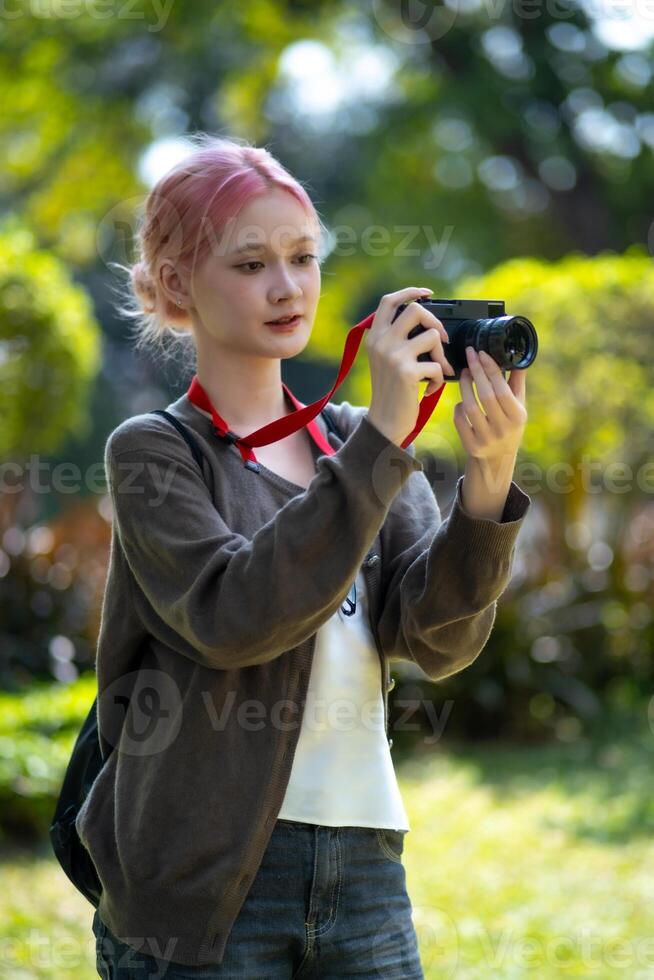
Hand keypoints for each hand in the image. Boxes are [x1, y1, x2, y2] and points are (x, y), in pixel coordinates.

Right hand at [366, 287, 453, 445]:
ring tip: (436, 371)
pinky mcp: (406, 372)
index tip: (427, 294)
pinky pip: (437, 364)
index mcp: (375, 337)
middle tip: (441, 339)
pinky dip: (439, 378)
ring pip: (431, 337)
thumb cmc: (391, 392)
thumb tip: (428, 322)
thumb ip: (398, 339)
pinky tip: (430, 389)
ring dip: (441, 356)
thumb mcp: (386, 361)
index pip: (389, 301)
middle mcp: (381, 342)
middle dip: (435, 322)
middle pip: (415, 310)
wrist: (385, 422)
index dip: (410, 292)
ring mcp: (393, 356)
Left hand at [454, 347, 526, 466]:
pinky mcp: (471, 446)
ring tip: (464, 373)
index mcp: (518, 417)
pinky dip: (458, 407)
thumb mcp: (518, 406)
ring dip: (465, 386)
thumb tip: (518, 357)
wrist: (497, 458)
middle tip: (470, 355)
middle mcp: (503, 430)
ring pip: (470, 407)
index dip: (491, 370)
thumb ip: (517, 383)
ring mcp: (486, 439)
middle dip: (476, 372)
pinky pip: (459, 420)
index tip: (482, 353)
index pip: (503, 390)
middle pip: (486, 396)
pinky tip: (462, 400)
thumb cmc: (509, 424)